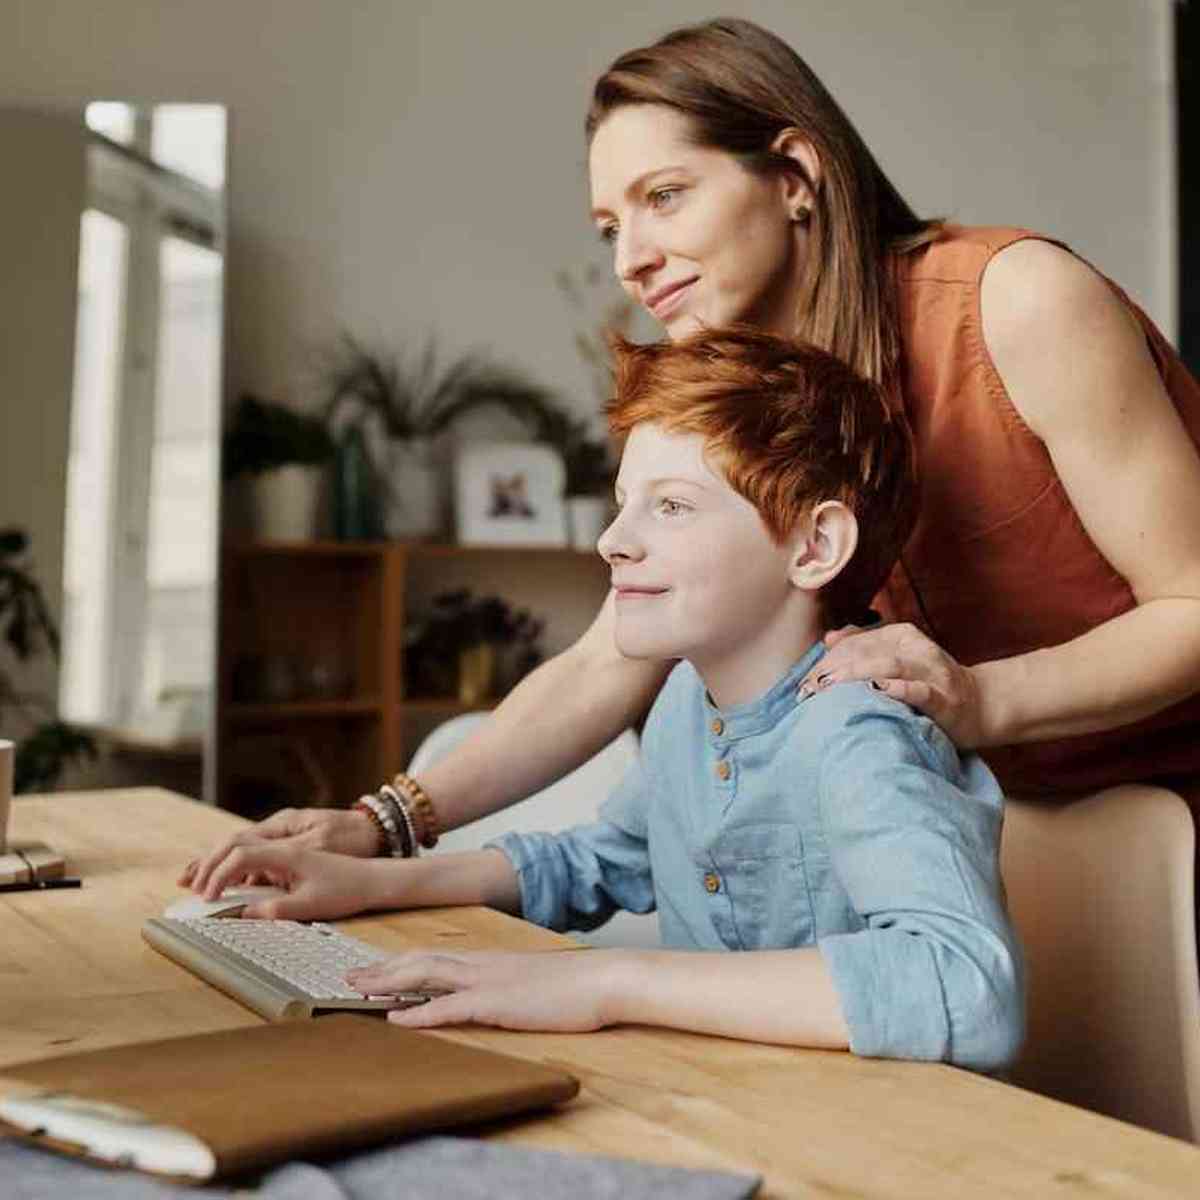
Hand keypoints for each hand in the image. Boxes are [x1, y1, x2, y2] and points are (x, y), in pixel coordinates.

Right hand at [179, 807, 379, 892]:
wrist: (375, 873)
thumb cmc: (347, 886)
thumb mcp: (311, 903)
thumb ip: (275, 909)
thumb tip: (242, 916)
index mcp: (287, 848)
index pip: (240, 854)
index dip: (218, 875)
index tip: (207, 899)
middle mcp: (284, 838)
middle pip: (235, 843)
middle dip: (208, 863)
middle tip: (186, 885)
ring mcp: (286, 842)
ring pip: (242, 846)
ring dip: (218, 862)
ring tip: (192, 879)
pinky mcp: (289, 852)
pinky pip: (254, 854)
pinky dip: (234, 866)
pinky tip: (224, 882)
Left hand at [346, 949, 621, 1032]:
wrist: (604, 979)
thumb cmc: (576, 984)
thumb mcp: (533, 982)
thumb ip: (508, 984)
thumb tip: (492, 993)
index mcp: (490, 960)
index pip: (435, 956)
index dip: (401, 962)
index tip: (374, 968)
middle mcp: (482, 964)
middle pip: (421, 960)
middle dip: (383, 969)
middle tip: (349, 977)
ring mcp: (488, 981)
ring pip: (427, 975)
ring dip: (390, 982)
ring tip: (359, 990)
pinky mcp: (498, 1002)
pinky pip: (450, 1007)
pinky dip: (420, 1013)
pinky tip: (397, 1019)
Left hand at [798, 622, 985, 748]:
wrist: (980, 706)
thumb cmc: (928, 684)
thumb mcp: (897, 659)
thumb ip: (864, 647)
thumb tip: (829, 639)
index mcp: (902, 636)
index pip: (856, 642)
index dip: (828, 661)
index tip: (804, 684)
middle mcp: (917, 649)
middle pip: (868, 652)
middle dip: (835, 669)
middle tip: (809, 689)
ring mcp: (932, 673)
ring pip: (890, 665)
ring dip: (857, 675)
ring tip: (830, 686)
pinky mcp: (945, 699)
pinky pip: (920, 691)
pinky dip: (899, 689)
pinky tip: (878, 691)